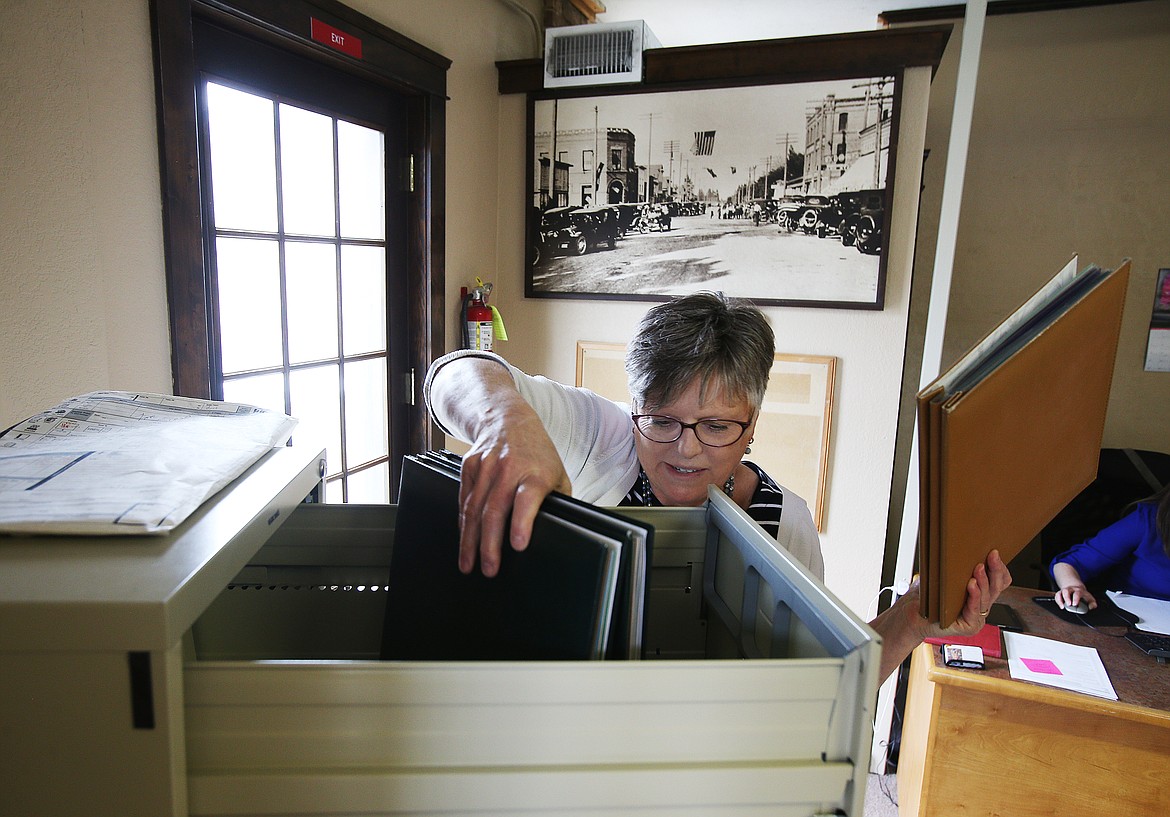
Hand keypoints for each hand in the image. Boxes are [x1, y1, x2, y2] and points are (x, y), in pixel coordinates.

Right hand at [456, 404, 570, 577]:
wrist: (508, 419)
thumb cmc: (537, 453)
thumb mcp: (557, 474)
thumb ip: (559, 502)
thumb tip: (566, 531)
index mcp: (535, 472)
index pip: (527, 498)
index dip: (522, 521)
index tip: (518, 544)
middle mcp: (508, 468)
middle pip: (495, 509)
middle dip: (490, 544)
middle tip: (489, 569)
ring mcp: (486, 467)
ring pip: (474, 508)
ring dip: (469, 540)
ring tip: (468, 564)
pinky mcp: (469, 467)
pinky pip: (464, 500)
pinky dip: (462, 523)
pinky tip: (464, 541)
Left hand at [922, 548, 1013, 640]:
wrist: (911, 616)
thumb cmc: (926, 597)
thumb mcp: (943, 577)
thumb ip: (957, 568)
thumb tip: (964, 546)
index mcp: (978, 595)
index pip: (998, 582)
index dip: (999, 568)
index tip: (994, 553)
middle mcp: (980, 606)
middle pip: (996, 588)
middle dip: (996, 570)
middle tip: (992, 556)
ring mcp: (976, 618)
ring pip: (986, 597)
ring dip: (984, 581)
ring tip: (979, 568)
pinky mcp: (969, 626)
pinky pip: (975, 609)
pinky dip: (974, 596)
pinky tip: (972, 585)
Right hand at [1051, 562, 1096, 609]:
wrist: (1076, 587)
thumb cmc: (1083, 595)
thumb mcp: (1090, 598)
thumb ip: (1092, 604)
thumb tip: (1090, 607)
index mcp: (1079, 590)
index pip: (1077, 593)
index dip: (1075, 598)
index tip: (1075, 604)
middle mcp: (1071, 589)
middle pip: (1066, 591)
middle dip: (1066, 598)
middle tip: (1068, 604)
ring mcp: (1064, 591)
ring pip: (1060, 593)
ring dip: (1060, 600)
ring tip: (1062, 606)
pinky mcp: (1060, 593)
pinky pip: (1056, 595)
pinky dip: (1057, 601)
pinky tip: (1061, 606)